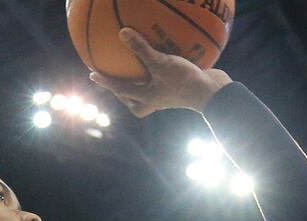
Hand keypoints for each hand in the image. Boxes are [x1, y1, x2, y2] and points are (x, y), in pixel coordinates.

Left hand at [89, 28, 232, 116]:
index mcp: (145, 100)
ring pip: (149, 92)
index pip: (119, 89)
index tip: (92, 74)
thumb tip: (122, 33)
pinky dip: (162, 69)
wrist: (214, 94)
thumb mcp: (160, 63)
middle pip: (133, 100)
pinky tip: (165, 56)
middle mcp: (154, 101)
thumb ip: (141, 49)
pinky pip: (165, 79)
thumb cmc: (184, 82)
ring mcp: (167, 97)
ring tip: (138, 70)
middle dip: (124, 92)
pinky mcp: (180, 89)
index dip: (105, 80)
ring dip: (143, 83)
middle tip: (115, 80)